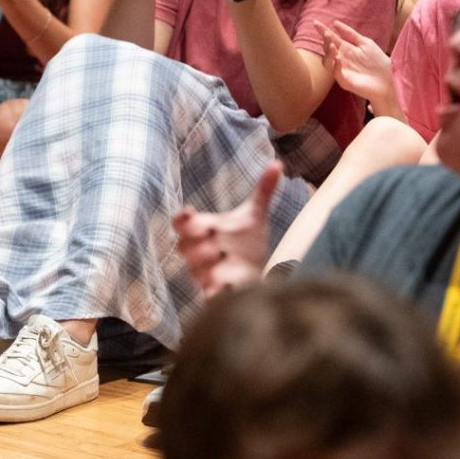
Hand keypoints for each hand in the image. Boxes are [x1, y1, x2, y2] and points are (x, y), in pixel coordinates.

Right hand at [173, 161, 280, 300]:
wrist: (255, 270)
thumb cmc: (247, 241)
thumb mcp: (255, 214)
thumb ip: (263, 190)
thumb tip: (278, 163)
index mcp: (205, 230)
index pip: (181, 224)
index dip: (182, 219)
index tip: (190, 211)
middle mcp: (201, 252)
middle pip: (184, 248)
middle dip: (198, 244)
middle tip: (216, 240)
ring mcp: (206, 272)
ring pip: (196, 271)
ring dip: (207, 265)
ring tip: (224, 258)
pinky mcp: (216, 291)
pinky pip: (209, 294)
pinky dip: (215, 292)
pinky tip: (228, 286)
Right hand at [320, 19, 395, 111]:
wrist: (387, 80)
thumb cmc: (378, 62)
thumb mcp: (365, 43)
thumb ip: (350, 34)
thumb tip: (335, 23)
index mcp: (346, 49)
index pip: (331, 38)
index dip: (323, 30)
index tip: (315, 22)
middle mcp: (341, 59)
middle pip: (327, 49)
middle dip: (325, 41)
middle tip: (327, 34)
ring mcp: (341, 71)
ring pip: (327, 62)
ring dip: (328, 53)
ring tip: (332, 45)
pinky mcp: (344, 81)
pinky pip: (336, 73)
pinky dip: (336, 65)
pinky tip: (339, 58)